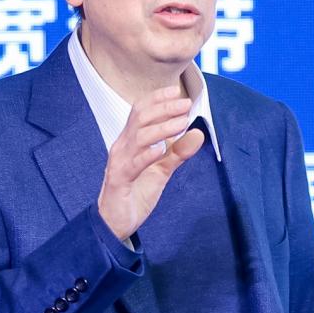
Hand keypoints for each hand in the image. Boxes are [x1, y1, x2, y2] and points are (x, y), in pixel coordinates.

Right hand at [97, 86, 205, 241]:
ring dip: (161, 128)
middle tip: (185, 105)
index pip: (140, 111)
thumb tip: (198, 133)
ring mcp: (119, 163)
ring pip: (138, 138)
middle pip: (140, 118)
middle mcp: (122, 147)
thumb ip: (178, 152)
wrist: (115, 222)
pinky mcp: (119, 181)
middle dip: (164, 108)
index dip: (157, 98)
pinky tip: (160, 150)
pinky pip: (131, 165)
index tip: (177, 91)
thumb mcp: (162, 170)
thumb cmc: (135, 191)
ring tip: (181, 123)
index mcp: (130, 140)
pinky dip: (146, 156)